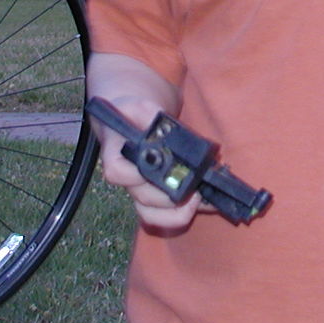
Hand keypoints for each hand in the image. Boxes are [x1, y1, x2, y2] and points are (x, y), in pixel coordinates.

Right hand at [92, 98, 200, 232]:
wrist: (133, 121)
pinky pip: (166, 214)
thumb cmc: (133, 114)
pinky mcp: (158, 195)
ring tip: (199, 200)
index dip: (134, 176)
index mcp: (118, 156)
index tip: (156, 170)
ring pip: (151, 216)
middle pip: (143, 199)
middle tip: (192, 189)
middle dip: (169, 199)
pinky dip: (186, 212)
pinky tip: (206, 202)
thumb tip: (161, 128)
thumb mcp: (139, 106)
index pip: (117, 173)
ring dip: (176, 214)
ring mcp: (142, 190)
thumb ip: (149, 114)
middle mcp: (129, 179)